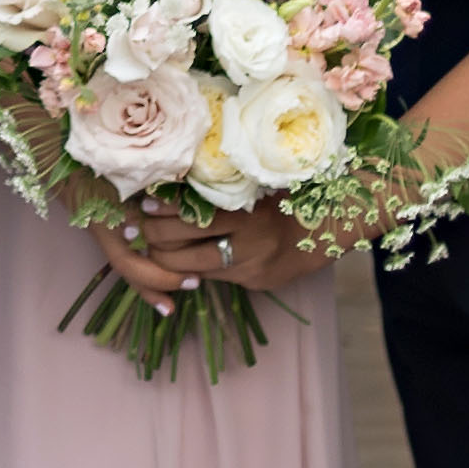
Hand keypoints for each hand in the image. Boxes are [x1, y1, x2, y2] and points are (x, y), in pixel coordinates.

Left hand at [102, 199, 328, 305]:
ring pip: (191, 268)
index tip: (144, 205)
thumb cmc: (286, 194)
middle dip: (154, 238)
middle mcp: (245, 241)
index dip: (161, 212)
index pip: (188, 215)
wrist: (329, 226)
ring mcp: (249, 266)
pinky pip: (214, 278)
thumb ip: (220, 189)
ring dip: (166, 259)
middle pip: (180, 244)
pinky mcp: (254, 282)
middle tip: (139, 229)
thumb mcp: (253, 184)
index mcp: (242, 210)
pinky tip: (183, 262)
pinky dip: (194, 270)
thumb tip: (175, 185)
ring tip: (152, 248)